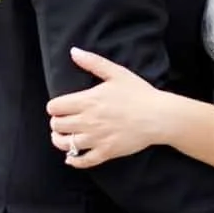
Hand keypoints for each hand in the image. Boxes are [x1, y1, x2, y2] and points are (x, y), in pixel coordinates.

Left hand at [48, 47, 166, 166]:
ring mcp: (97, 138)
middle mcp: (88, 121)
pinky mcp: (106, 152)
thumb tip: (73, 51)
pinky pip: (83, 161)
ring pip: (66, 144)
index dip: (54, 107)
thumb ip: (93, 62)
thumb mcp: (116, 73)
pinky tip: (71, 158)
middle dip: (56, 123)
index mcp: (88, 101)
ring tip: (63, 137)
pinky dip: (73, 160)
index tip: (60, 107)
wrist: (159, 116)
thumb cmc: (139, 93)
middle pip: (57, 126)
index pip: (54, 107)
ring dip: (60, 141)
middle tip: (62, 121)